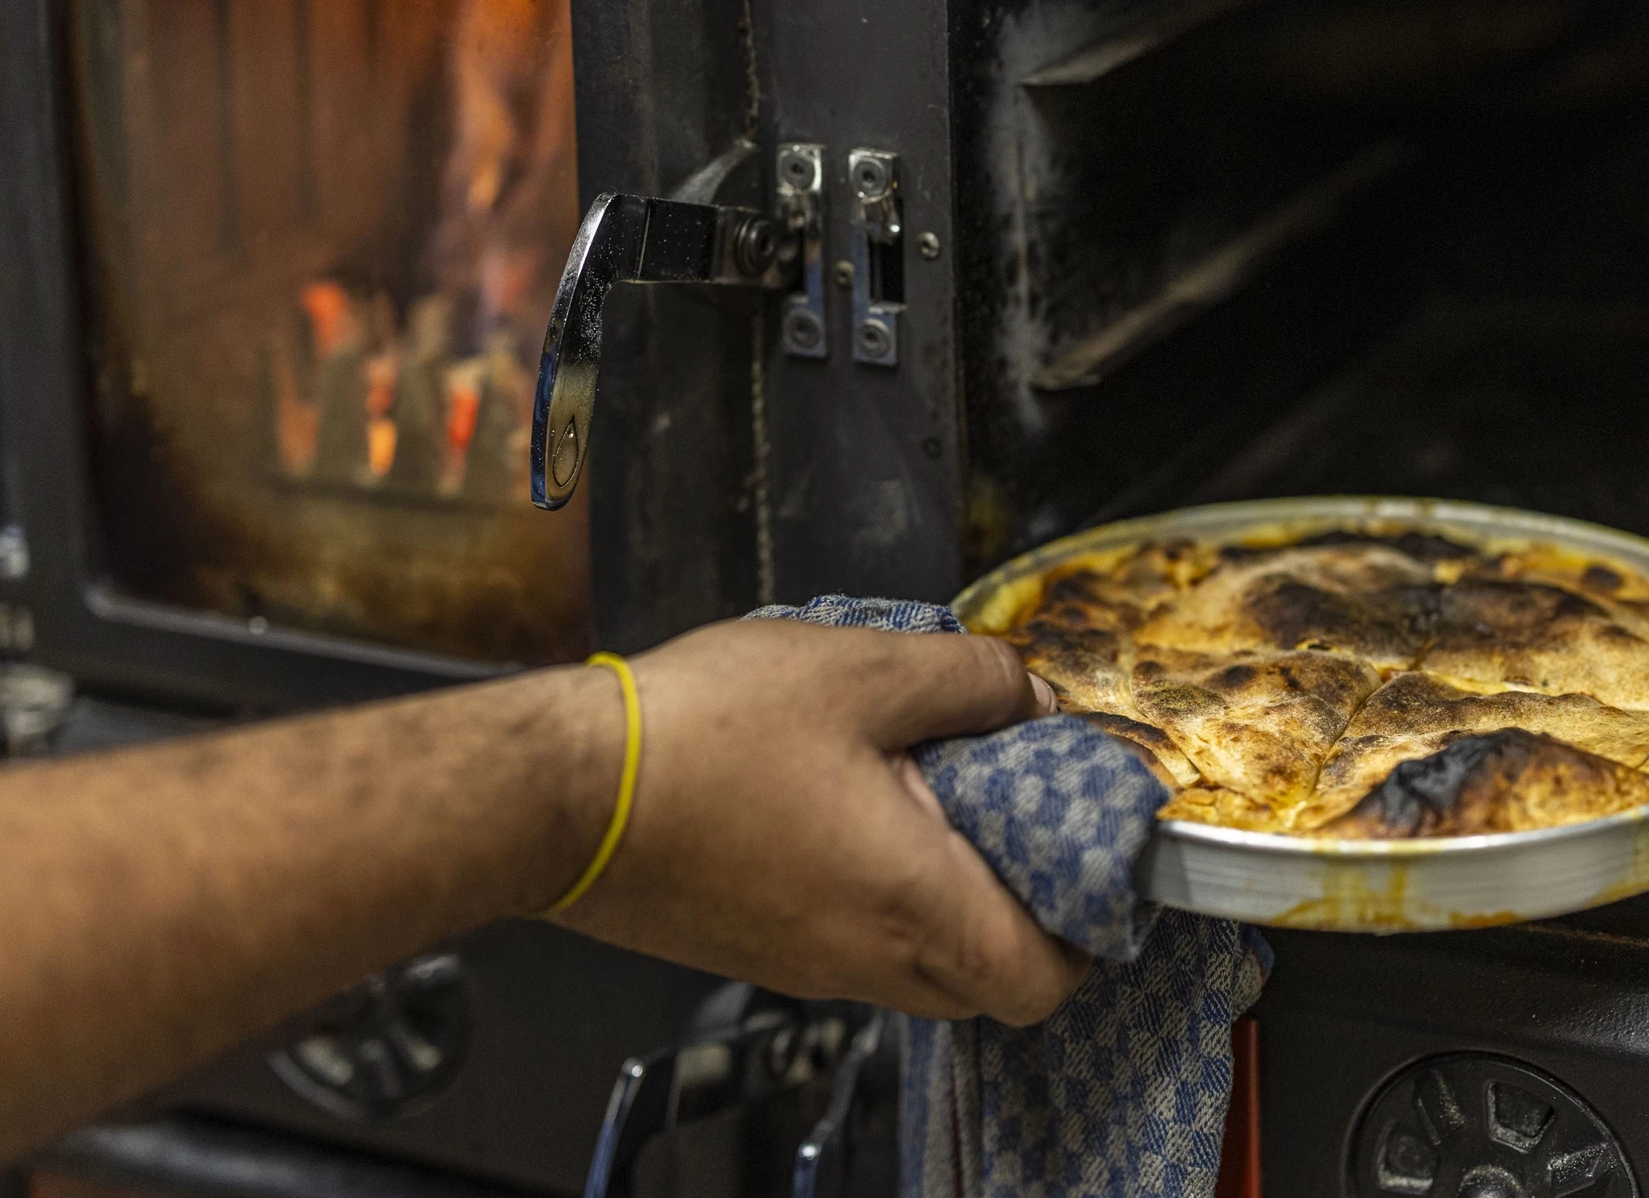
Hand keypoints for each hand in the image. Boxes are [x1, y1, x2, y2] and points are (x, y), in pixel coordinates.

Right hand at [551, 619, 1087, 1025]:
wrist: (561, 793)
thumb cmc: (697, 739)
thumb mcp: (863, 670)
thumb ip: (970, 679)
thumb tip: (1025, 695)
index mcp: (913, 902)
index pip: (1046, 977)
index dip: (1086, 923)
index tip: (1082, 849)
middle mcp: (866, 958)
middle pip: (989, 977)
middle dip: (1020, 903)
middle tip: (1007, 805)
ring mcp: (808, 965)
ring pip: (921, 962)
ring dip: (946, 891)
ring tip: (921, 786)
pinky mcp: (762, 949)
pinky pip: (856, 943)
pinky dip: (881, 892)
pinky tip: (849, 799)